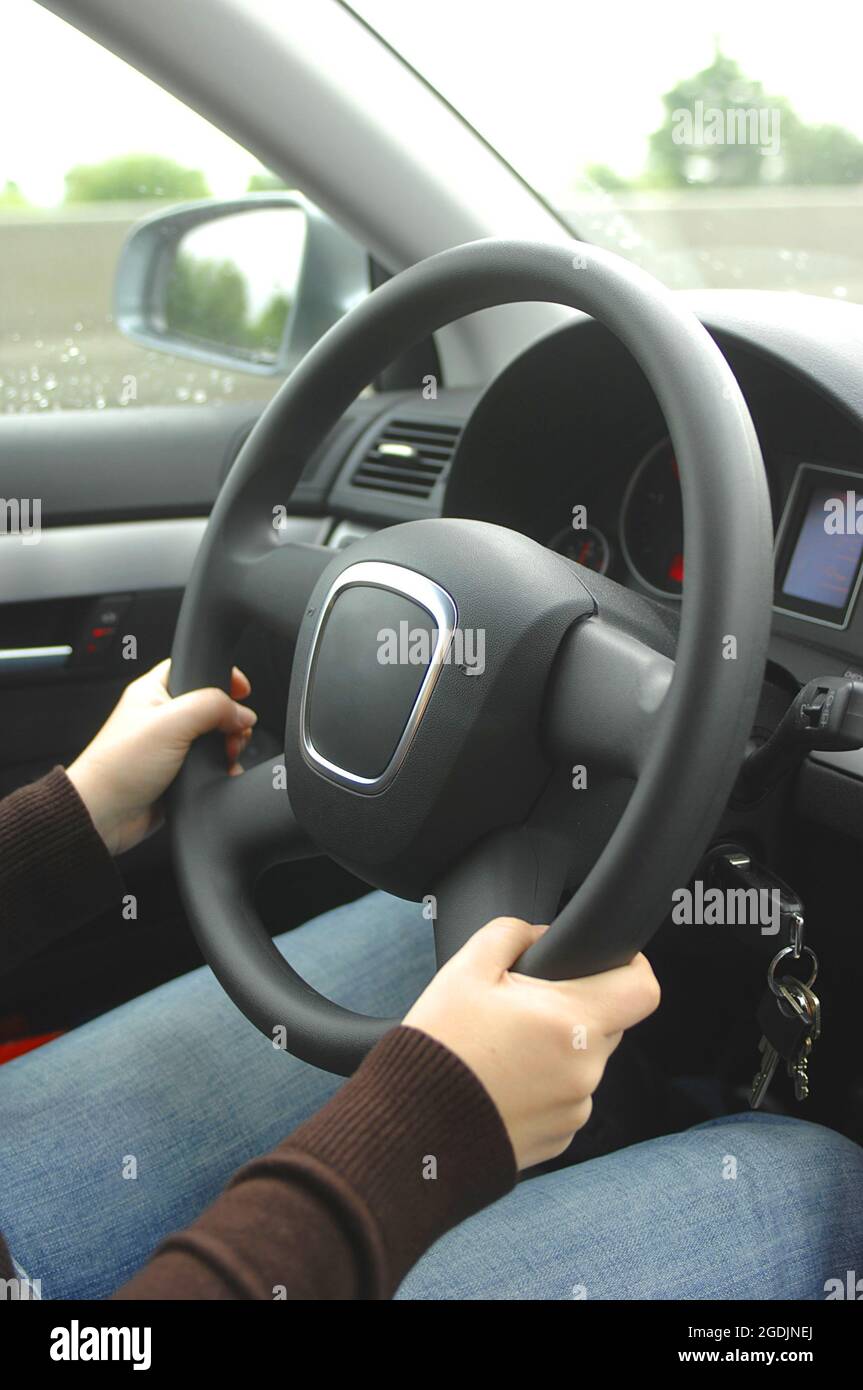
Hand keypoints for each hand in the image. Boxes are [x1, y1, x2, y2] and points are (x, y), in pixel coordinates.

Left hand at [66, 659, 256, 855]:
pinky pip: (211, 764)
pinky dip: (223, 768)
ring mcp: (172, 746)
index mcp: (154, 692)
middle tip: (234, 732)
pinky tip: (224, 772)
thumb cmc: (119, 766)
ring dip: (230, 745)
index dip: (221, 676)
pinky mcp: (179, 772)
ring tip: (228, 755)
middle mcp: (163, 716)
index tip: (243, 691)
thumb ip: (212, 708)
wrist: (105, 815)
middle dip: (231, 718)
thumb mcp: (171, 723)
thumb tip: (242, 712)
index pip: (194, 668)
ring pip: (215, 736)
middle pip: (212, 705)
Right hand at [404, 917, 659, 1170]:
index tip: (603, 962)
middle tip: (520, 1007)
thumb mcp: (465, 969)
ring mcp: (574, 1110)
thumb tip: (538, 933)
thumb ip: (511, 933)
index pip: (643, 988)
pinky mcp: (558, 1140)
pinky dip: (542, 1087)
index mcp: (572, 1021)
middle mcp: (585, 1070)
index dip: (630, 966)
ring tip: (500, 1051)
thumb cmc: (439, 1047)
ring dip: (555, 1050)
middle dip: (573, 1008)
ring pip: (583, 1062)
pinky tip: (499, 1083)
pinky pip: (564, 1099)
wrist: (411, 1128)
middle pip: (607, 1023)